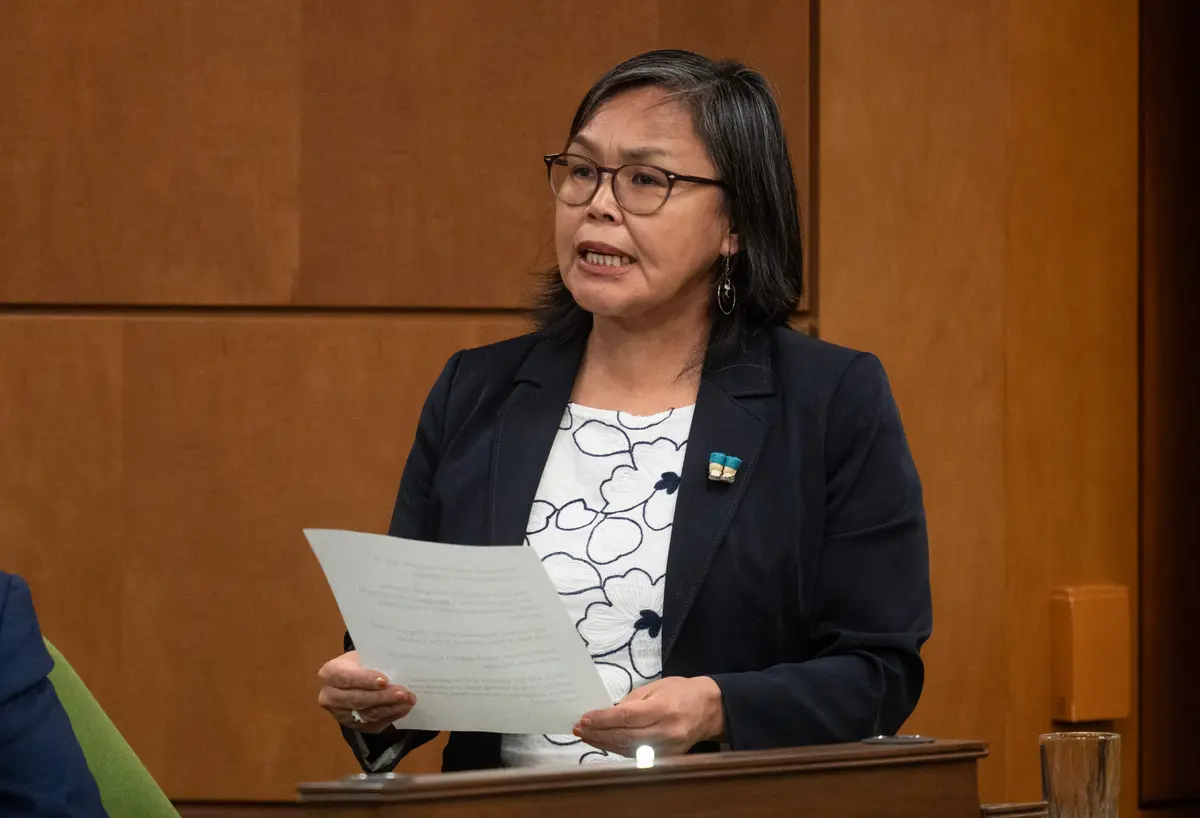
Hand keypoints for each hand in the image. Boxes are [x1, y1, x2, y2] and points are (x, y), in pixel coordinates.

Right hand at [317, 650, 415, 733]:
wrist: (352, 678)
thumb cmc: (359, 663)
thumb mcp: (363, 656)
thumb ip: (375, 662)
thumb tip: (398, 667)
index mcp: (329, 674)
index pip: (347, 677)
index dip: (366, 680)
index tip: (385, 681)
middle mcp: (329, 697)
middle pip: (357, 699)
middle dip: (383, 697)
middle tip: (403, 693)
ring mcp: (340, 714)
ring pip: (366, 714)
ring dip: (390, 708)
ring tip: (408, 701)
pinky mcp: (352, 726)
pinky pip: (373, 724)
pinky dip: (390, 717)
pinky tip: (403, 709)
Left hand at [572, 676, 725, 757]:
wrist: (709, 709)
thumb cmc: (681, 692)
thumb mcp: (656, 687)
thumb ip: (631, 701)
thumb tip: (608, 713)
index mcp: (664, 709)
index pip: (628, 717)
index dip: (604, 720)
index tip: (584, 719)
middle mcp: (666, 732)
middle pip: (625, 736)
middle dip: (599, 734)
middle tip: (579, 729)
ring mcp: (667, 748)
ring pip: (628, 749)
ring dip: (604, 743)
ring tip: (586, 736)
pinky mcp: (666, 757)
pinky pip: (636, 754)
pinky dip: (618, 749)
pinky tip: (604, 743)